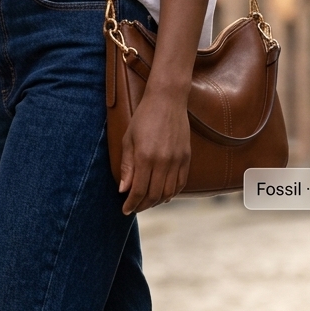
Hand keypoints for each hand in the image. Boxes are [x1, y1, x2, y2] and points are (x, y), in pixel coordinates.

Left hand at [119, 90, 190, 214]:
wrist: (167, 100)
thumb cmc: (144, 117)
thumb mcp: (128, 139)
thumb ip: (127, 166)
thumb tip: (123, 190)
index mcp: (145, 157)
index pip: (138, 190)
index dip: (131, 204)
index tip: (125, 210)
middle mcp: (163, 161)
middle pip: (153, 195)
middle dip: (142, 205)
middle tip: (134, 208)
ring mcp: (177, 160)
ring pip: (168, 192)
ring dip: (156, 201)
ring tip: (147, 203)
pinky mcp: (186, 157)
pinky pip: (181, 183)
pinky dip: (172, 193)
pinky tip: (164, 195)